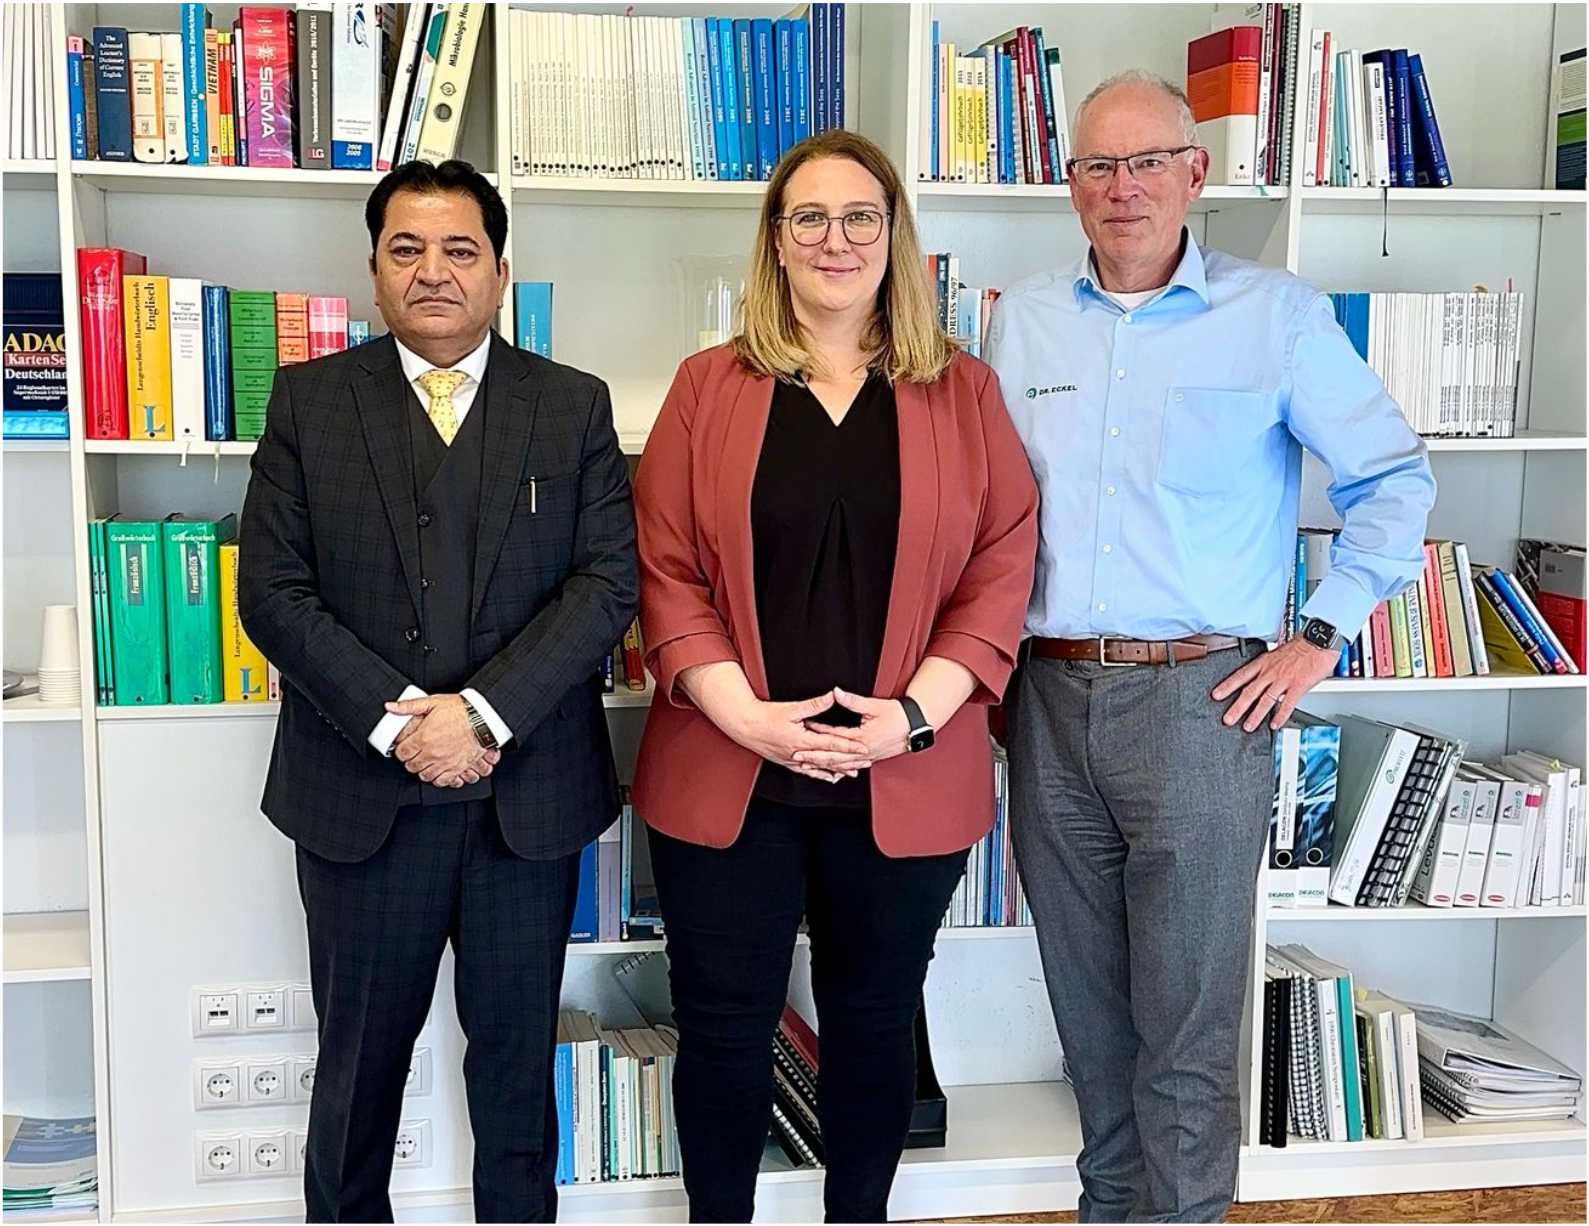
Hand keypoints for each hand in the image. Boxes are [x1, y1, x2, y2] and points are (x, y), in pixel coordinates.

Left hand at [387, 694, 492, 785]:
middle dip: (410, 761)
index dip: (401, 750)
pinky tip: (437, 771)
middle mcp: (432, 753)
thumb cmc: (461, 710)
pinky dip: (437, 779)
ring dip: (422, 770)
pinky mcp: (457, 768)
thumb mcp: (432, 702)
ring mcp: (445, 762)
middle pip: (412, 766)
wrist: (483, 719)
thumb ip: (409, 706)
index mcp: (423, 737)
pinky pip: (442, 781)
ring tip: (424, 763)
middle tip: (414, 755)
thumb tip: (390, 707)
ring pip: (425, 775)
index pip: (402, 753)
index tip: (404, 748)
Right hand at [727, 693, 870, 784]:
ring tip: (854, 772)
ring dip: (838, 770)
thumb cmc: (766, 716)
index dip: (850, 747)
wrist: (745, 727)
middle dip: (849, 761)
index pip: (832, 744)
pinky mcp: (788, 762)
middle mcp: (800, 753)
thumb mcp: (791, 708)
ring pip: (820, 768)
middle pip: (829, 760)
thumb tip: (832, 695)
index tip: (864, 749)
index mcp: (802, 740)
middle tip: (867, 762)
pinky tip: (830, 777)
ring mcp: (793, 760)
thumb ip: (814, 704)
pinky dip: (821, 774)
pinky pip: (808, 771)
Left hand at [798, 687, 912, 769]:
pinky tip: (829, 772)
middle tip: (797, 757)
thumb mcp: (873, 706)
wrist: (916, 726)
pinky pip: (851, 766)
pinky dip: (838, 769)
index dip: (818, 732)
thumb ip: (852, 701)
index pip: (834, 736)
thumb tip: (835, 692)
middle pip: (834, 756)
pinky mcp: (872, 758)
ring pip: (841, 764)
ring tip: (807, 766)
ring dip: (824, 765)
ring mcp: (868, 757)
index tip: (804, 729)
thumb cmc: (897, 714)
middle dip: (815, 757)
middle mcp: (863, 751)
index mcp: (862, 738)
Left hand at [1211, 638, 1341, 732]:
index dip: (1227, 686)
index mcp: (1264, 663)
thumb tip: (1263, 678)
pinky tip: (1275, 724)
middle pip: (1249, 691)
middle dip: (1237, 707)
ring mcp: (1284, 680)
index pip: (1240, 676)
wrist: (1318, 641)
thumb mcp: (1277, 654)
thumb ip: (1269, 667)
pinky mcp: (1298, 686)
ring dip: (1255, 715)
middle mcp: (1270, 672)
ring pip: (1265, 700)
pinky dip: (1280, 715)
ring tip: (1247, 726)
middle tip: (1228, 719)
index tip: (1216, 695)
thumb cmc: (1301, 646)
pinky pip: (1287, 704)